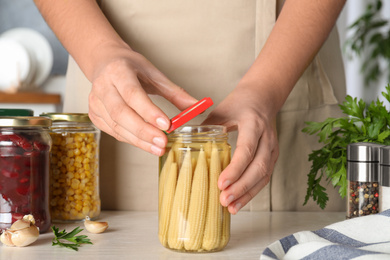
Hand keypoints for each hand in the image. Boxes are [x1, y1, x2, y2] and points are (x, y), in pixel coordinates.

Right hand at [88, 48, 196, 155]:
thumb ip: (175, 92)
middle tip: (162, 142)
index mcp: (118, 71)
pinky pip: (114, 132)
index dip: (149, 111)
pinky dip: (131, 139)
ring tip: (158, 148)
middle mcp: (103, 86)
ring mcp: (95, 102)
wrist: (105, 62)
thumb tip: (197, 107)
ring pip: (117, 126)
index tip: (166, 124)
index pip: (133, 94)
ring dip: (139, 140)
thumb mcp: (154, 74)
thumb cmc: (131, 67)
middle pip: (121, 113)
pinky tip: (145, 143)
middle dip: (143, 131)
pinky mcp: (95, 115)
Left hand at [202, 85, 278, 213]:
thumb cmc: (241, 102)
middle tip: (224, 200)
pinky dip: (252, 191)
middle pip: (258, 167)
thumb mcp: (221, 110)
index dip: (235, 168)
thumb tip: (185, 142)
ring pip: (264, 175)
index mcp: (253, 123)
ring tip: (231, 207)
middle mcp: (266, 137)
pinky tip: (239, 201)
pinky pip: (264, 177)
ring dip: (247, 193)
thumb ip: (206, 126)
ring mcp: (272, 148)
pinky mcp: (272, 156)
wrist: (263, 97)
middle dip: (241, 187)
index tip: (221, 183)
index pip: (247, 149)